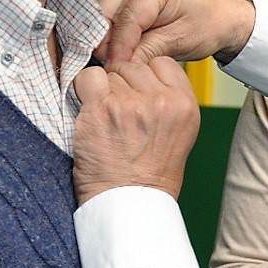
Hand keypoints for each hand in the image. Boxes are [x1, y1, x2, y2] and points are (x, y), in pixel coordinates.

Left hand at [72, 57, 200, 204]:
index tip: (137, 95)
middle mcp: (161, 101)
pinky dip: (83, 90)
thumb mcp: (179, 133)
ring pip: (110, 73)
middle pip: (134, 66)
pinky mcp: (101, 108)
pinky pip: (88, 78)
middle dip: (124, 84)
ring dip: (104, 91)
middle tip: (120, 114)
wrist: (128, 204)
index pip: (161, 63)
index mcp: (185, 104)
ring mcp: (130, 103)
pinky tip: (89, 112)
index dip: (145, 76)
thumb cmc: (150, 174)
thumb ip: (168, 100)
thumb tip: (143, 73)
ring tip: (107, 120)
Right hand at [95, 0, 254, 64]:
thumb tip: (118, 65)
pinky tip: (121, 51)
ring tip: (119, 61)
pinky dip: (112, 35)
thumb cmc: (206, 24)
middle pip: (105, 13)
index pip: (125, 18)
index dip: (118, 47)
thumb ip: (145, 52)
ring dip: (107, 40)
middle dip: (107, 43)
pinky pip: (109, 16)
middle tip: (114, 67)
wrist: (218, 18)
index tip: (115, 68)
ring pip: (103, 15)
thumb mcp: (177, 42)